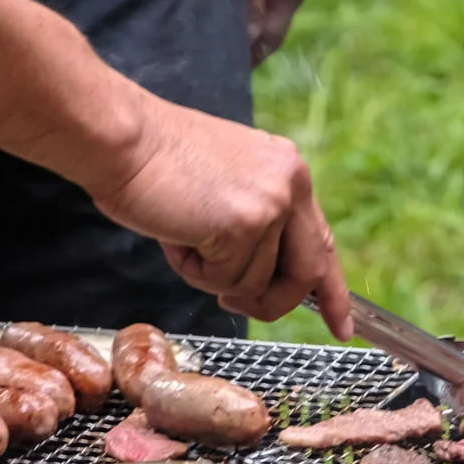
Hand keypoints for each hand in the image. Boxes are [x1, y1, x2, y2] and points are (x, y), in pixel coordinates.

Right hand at [87, 94, 352, 340]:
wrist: (120, 138)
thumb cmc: (154, 164)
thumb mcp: (225, 187)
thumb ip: (254, 223)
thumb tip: (260, 276)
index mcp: (287, 171)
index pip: (321, 241)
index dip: (332, 289)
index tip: (343, 325)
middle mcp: (290, 184)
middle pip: (307, 272)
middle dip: (275, 303)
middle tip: (234, 305)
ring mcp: (271, 204)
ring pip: (255, 283)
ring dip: (211, 276)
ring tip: (182, 234)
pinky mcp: (244, 225)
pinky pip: (224, 281)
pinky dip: (193, 271)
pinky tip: (175, 235)